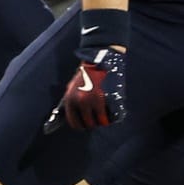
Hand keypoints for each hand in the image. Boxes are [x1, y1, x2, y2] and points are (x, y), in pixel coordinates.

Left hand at [46, 9, 128, 131]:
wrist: (99, 59)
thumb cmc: (86, 73)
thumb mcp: (72, 87)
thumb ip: (72, 102)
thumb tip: (70, 118)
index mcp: (71, 100)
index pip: (74, 123)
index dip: (81, 125)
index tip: (85, 124)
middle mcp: (82, 103)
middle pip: (88, 124)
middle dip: (93, 123)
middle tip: (97, 117)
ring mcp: (96, 102)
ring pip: (101, 122)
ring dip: (103, 120)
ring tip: (105, 112)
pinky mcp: (109, 100)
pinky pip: (111, 116)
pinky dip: (113, 115)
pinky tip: (111, 108)